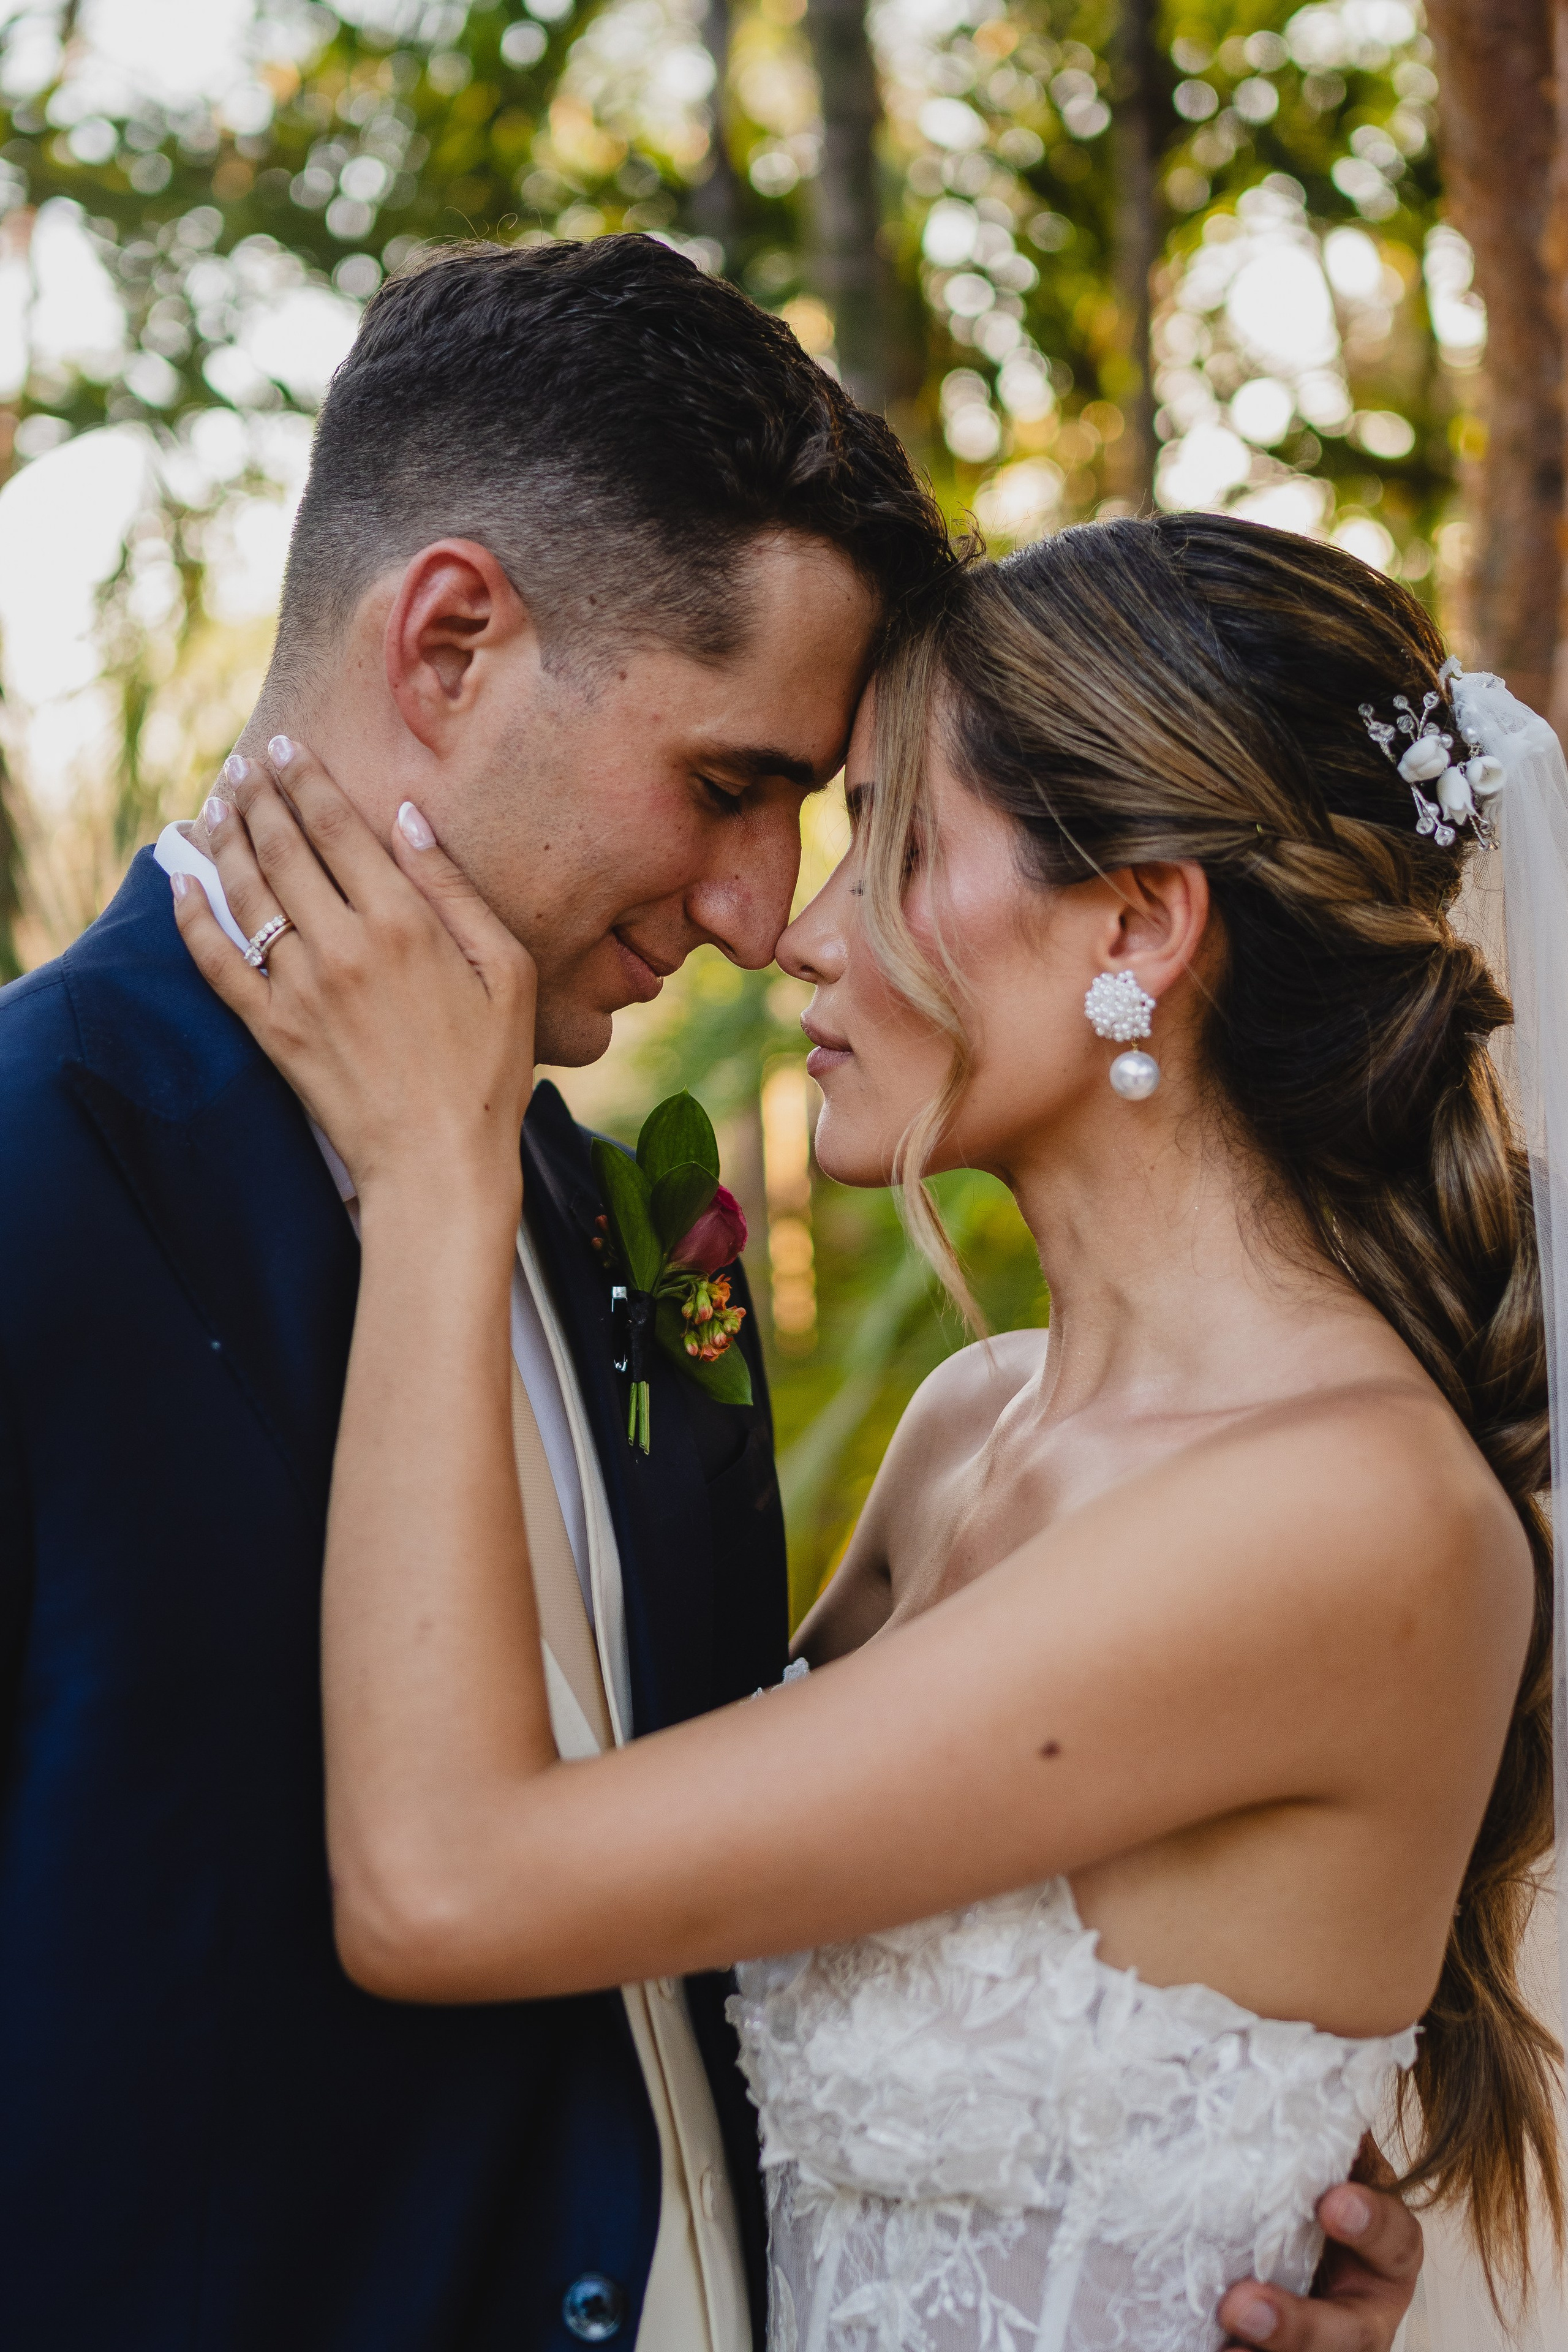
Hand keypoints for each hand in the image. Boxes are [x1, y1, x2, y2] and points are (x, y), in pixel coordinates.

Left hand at [171, 739, 536, 1212]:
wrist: (439, 1163)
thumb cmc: (489, 1071)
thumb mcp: (507, 972)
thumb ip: (456, 891)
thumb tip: (409, 820)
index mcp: (404, 923)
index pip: (336, 827)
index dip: (306, 780)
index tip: (288, 748)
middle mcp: (342, 945)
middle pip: (280, 847)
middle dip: (258, 796)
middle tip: (244, 765)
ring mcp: (298, 988)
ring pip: (243, 892)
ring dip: (223, 837)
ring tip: (216, 803)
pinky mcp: (270, 1029)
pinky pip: (215, 960)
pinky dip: (192, 914)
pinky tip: (182, 880)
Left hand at [1218, 2140, 1421, 2349]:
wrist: (1282, 2242)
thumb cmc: (1302, 2188)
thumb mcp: (1322, 2164)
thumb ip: (1317, 2133)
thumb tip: (1284, 2053)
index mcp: (1385, 2248)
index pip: (1395, 2239)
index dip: (1370, 2222)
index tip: (1332, 2201)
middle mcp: (1364, 2307)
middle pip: (1349, 2333)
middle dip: (1300, 2327)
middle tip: (1241, 2305)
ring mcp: (1330, 2344)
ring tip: (1223, 2347)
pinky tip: (1208, 2350)